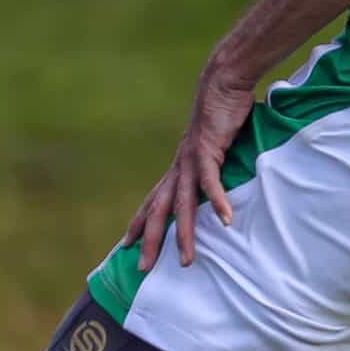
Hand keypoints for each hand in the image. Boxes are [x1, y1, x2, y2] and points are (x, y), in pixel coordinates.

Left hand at [126, 60, 257, 270]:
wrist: (221, 82)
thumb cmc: (220, 112)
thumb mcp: (212, 144)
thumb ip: (212, 163)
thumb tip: (218, 176)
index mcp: (177, 166)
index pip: (153, 200)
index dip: (138, 222)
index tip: (124, 245)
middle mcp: (178, 167)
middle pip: (159, 211)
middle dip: (149, 241)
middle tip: (142, 269)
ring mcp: (190, 160)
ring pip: (182, 205)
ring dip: (183, 234)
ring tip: (185, 260)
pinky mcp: (207, 151)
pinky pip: (211, 182)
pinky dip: (217, 202)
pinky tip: (225, 221)